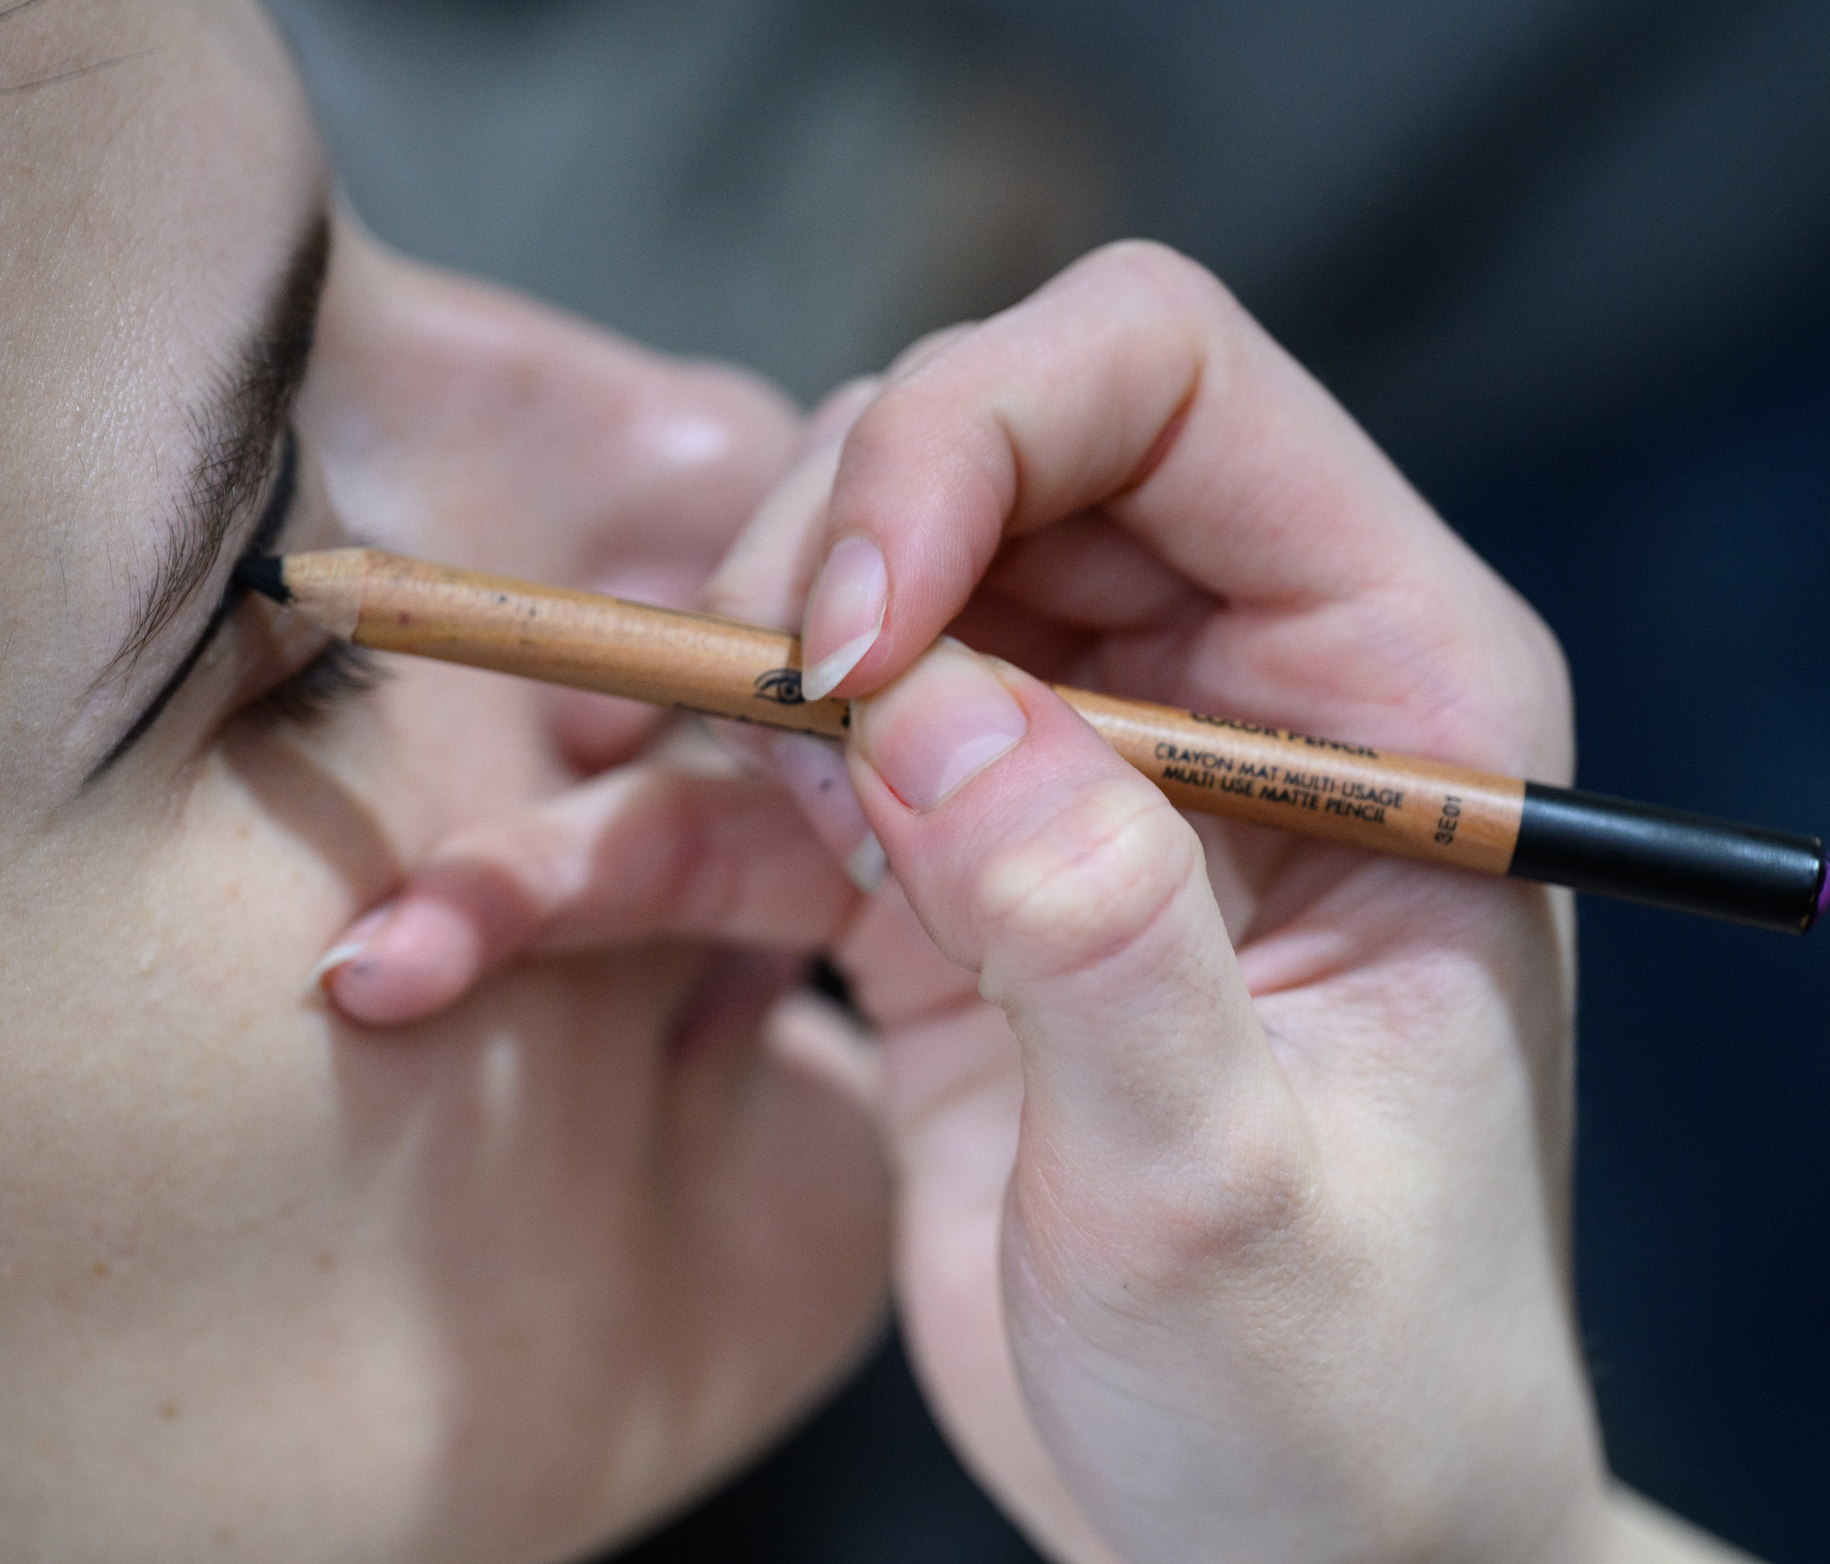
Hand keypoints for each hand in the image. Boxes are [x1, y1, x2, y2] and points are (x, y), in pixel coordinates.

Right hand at [324, 243, 1629, 1563]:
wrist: (1294, 1547)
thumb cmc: (1349, 1391)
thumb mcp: (1239, 1191)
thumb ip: (1102, 937)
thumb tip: (935, 712)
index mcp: (1381, 684)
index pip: (1164, 382)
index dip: (976, 432)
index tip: (850, 633)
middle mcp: (1217, 688)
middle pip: (963, 459)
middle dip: (804, 571)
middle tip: (735, 735)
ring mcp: (1060, 778)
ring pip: (825, 617)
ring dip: (665, 700)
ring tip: (562, 819)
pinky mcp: (931, 888)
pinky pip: (738, 810)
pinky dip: (594, 860)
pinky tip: (449, 941)